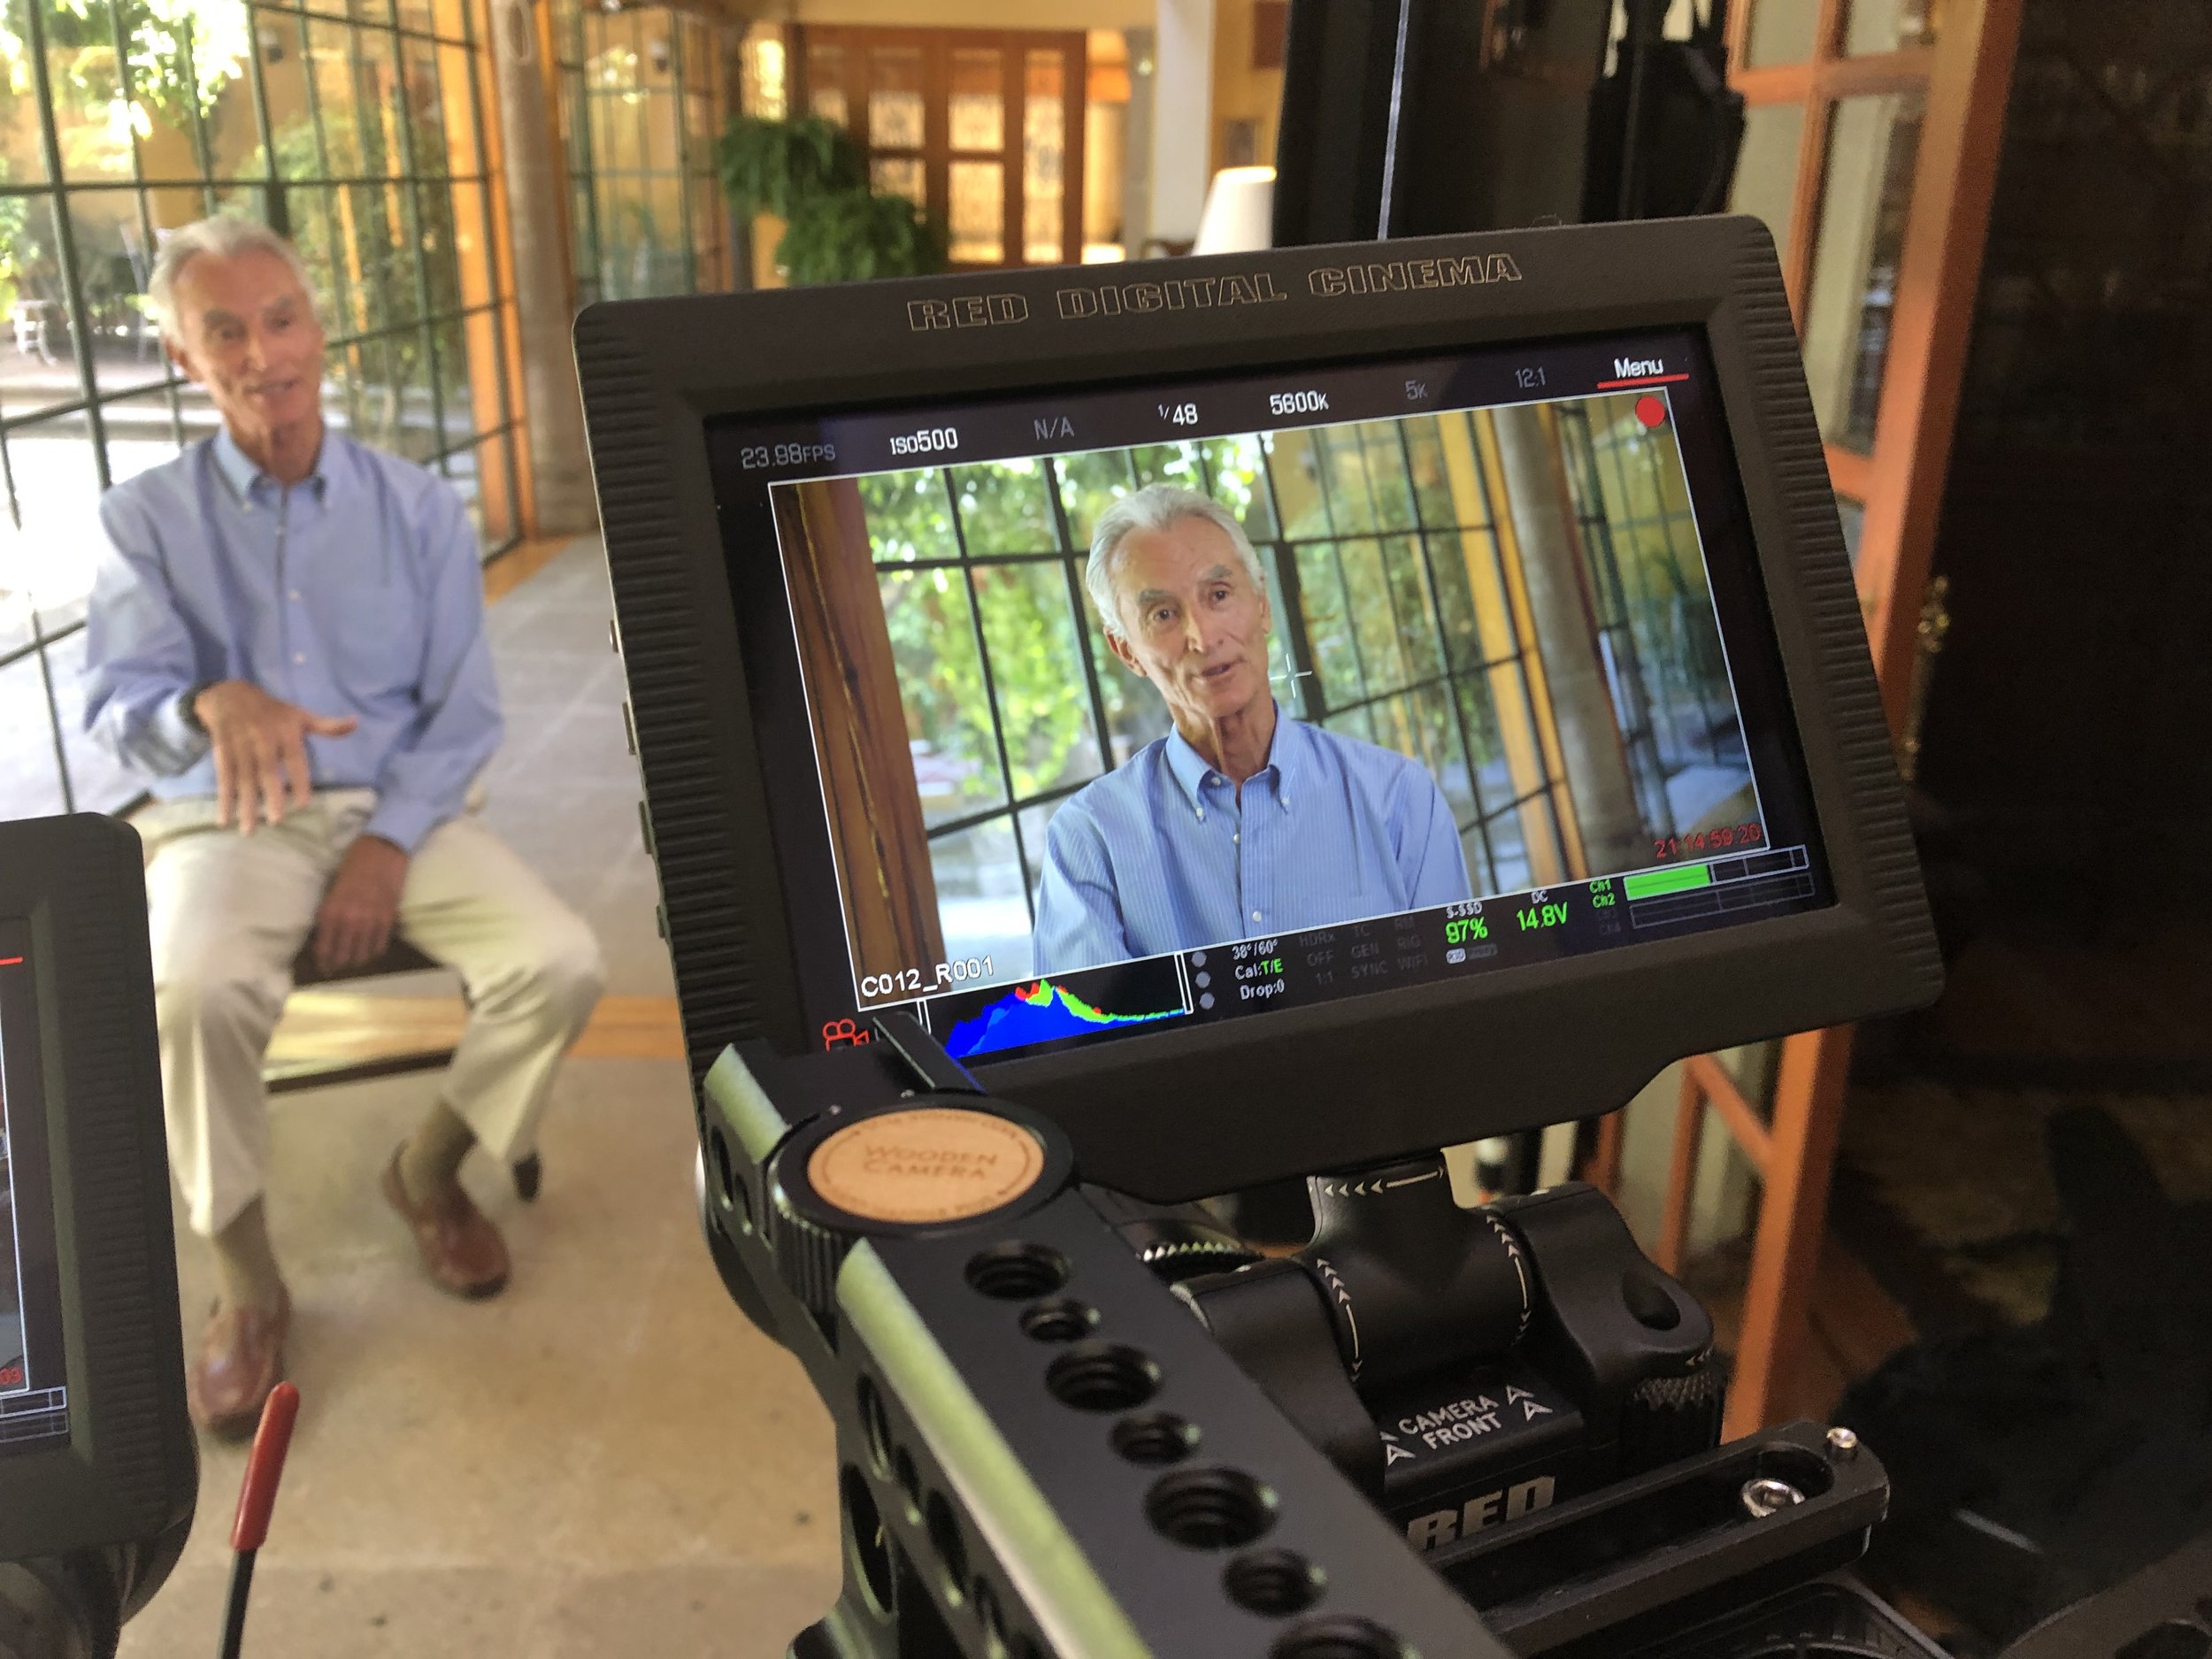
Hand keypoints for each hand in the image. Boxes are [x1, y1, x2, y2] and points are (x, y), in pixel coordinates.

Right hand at [191, 680, 356, 832]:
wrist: (229, 694)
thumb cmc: (272, 711)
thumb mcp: (299, 714)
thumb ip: (326, 726)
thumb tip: (355, 723)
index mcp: (285, 731)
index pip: (294, 758)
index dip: (299, 779)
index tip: (302, 803)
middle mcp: (263, 738)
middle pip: (267, 771)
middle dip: (271, 795)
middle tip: (276, 820)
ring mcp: (240, 745)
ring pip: (244, 779)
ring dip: (245, 805)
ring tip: (249, 830)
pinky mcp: (222, 751)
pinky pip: (223, 778)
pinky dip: (224, 799)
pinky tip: (224, 819)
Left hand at [312, 836, 409, 974]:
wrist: (382, 850)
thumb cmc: (352, 864)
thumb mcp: (332, 888)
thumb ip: (330, 911)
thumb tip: (326, 932)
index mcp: (330, 911)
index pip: (324, 948)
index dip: (323, 962)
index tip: (324, 967)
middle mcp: (348, 920)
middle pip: (342, 956)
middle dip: (339, 964)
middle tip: (338, 967)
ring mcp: (369, 921)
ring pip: (361, 955)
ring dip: (357, 960)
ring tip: (354, 960)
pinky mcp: (387, 918)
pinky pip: (379, 945)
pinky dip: (373, 951)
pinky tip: (370, 950)